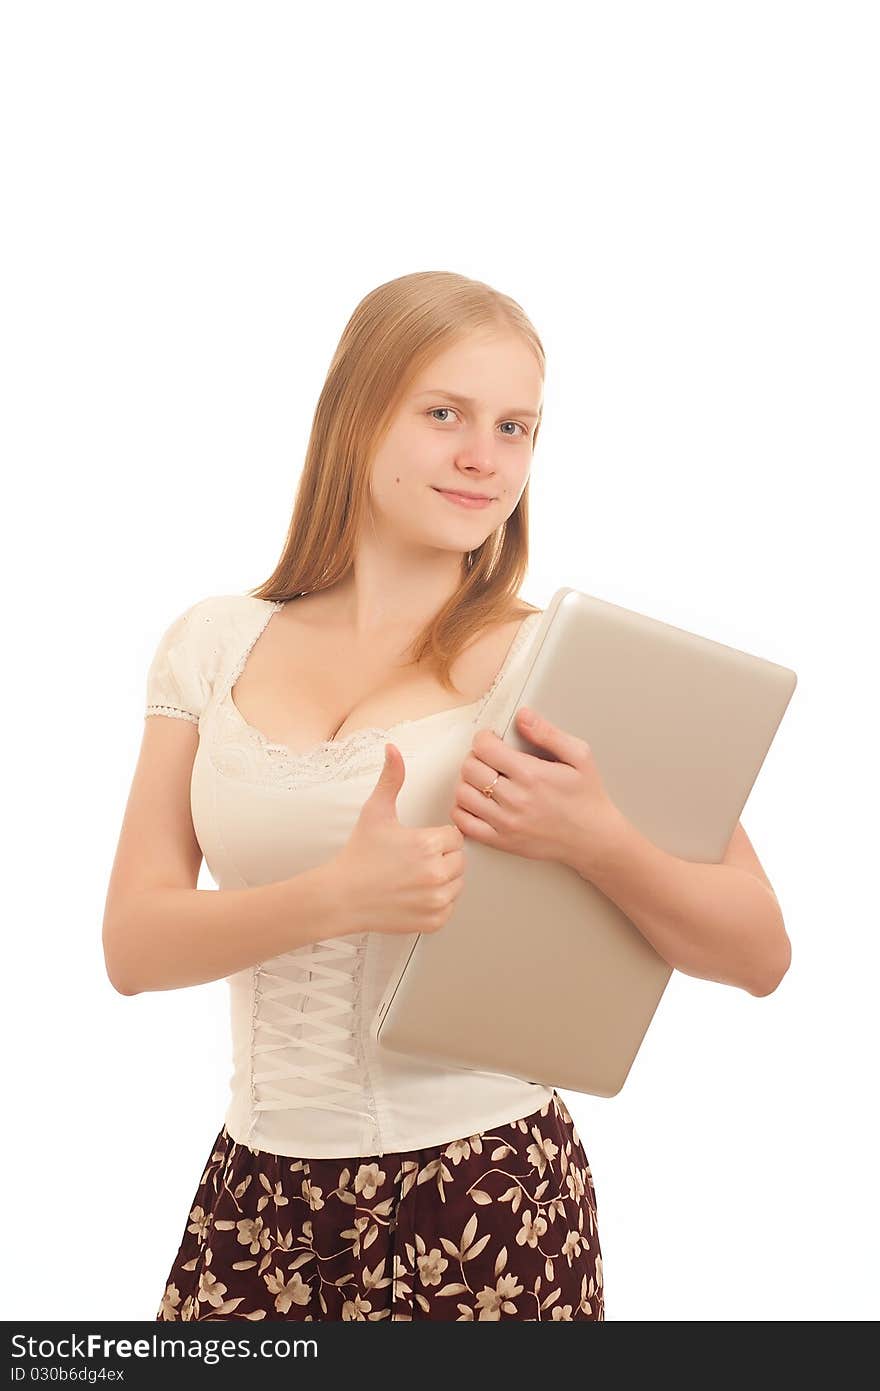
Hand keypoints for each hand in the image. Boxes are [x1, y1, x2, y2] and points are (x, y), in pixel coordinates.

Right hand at [330, 743, 464, 935]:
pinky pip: (449, 907)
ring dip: (442, 880)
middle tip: (413, 861)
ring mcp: (436, 900)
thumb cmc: (359, 855)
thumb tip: (392, 748)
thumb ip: (391, 778)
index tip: (416, 843)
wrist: (340, 897)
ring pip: (457, 883)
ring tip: (413, 877)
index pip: (455, 836)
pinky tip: (414, 895)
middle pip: (459, 860)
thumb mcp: (375, 812)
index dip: (436, 838)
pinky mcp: (434, 921)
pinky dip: (436, 903)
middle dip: (441, 858)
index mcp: (428, 844)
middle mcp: (436, 874)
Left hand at [449, 705, 624, 875]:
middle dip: (475, 757)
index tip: (491, 740)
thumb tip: (523, 715)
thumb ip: (548, 733)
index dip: (484, 738)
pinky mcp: (501, 841)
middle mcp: (515, 799)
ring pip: (463, 794)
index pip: (485, 748)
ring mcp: (506, 822)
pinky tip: (478, 802)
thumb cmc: (587, 797)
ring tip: (484, 779)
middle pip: (470, 768)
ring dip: (468, 782)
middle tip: (488, 759)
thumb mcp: (579, 756)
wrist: (593, 838)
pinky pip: (464, 823)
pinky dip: (463, 809)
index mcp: (532, 775)